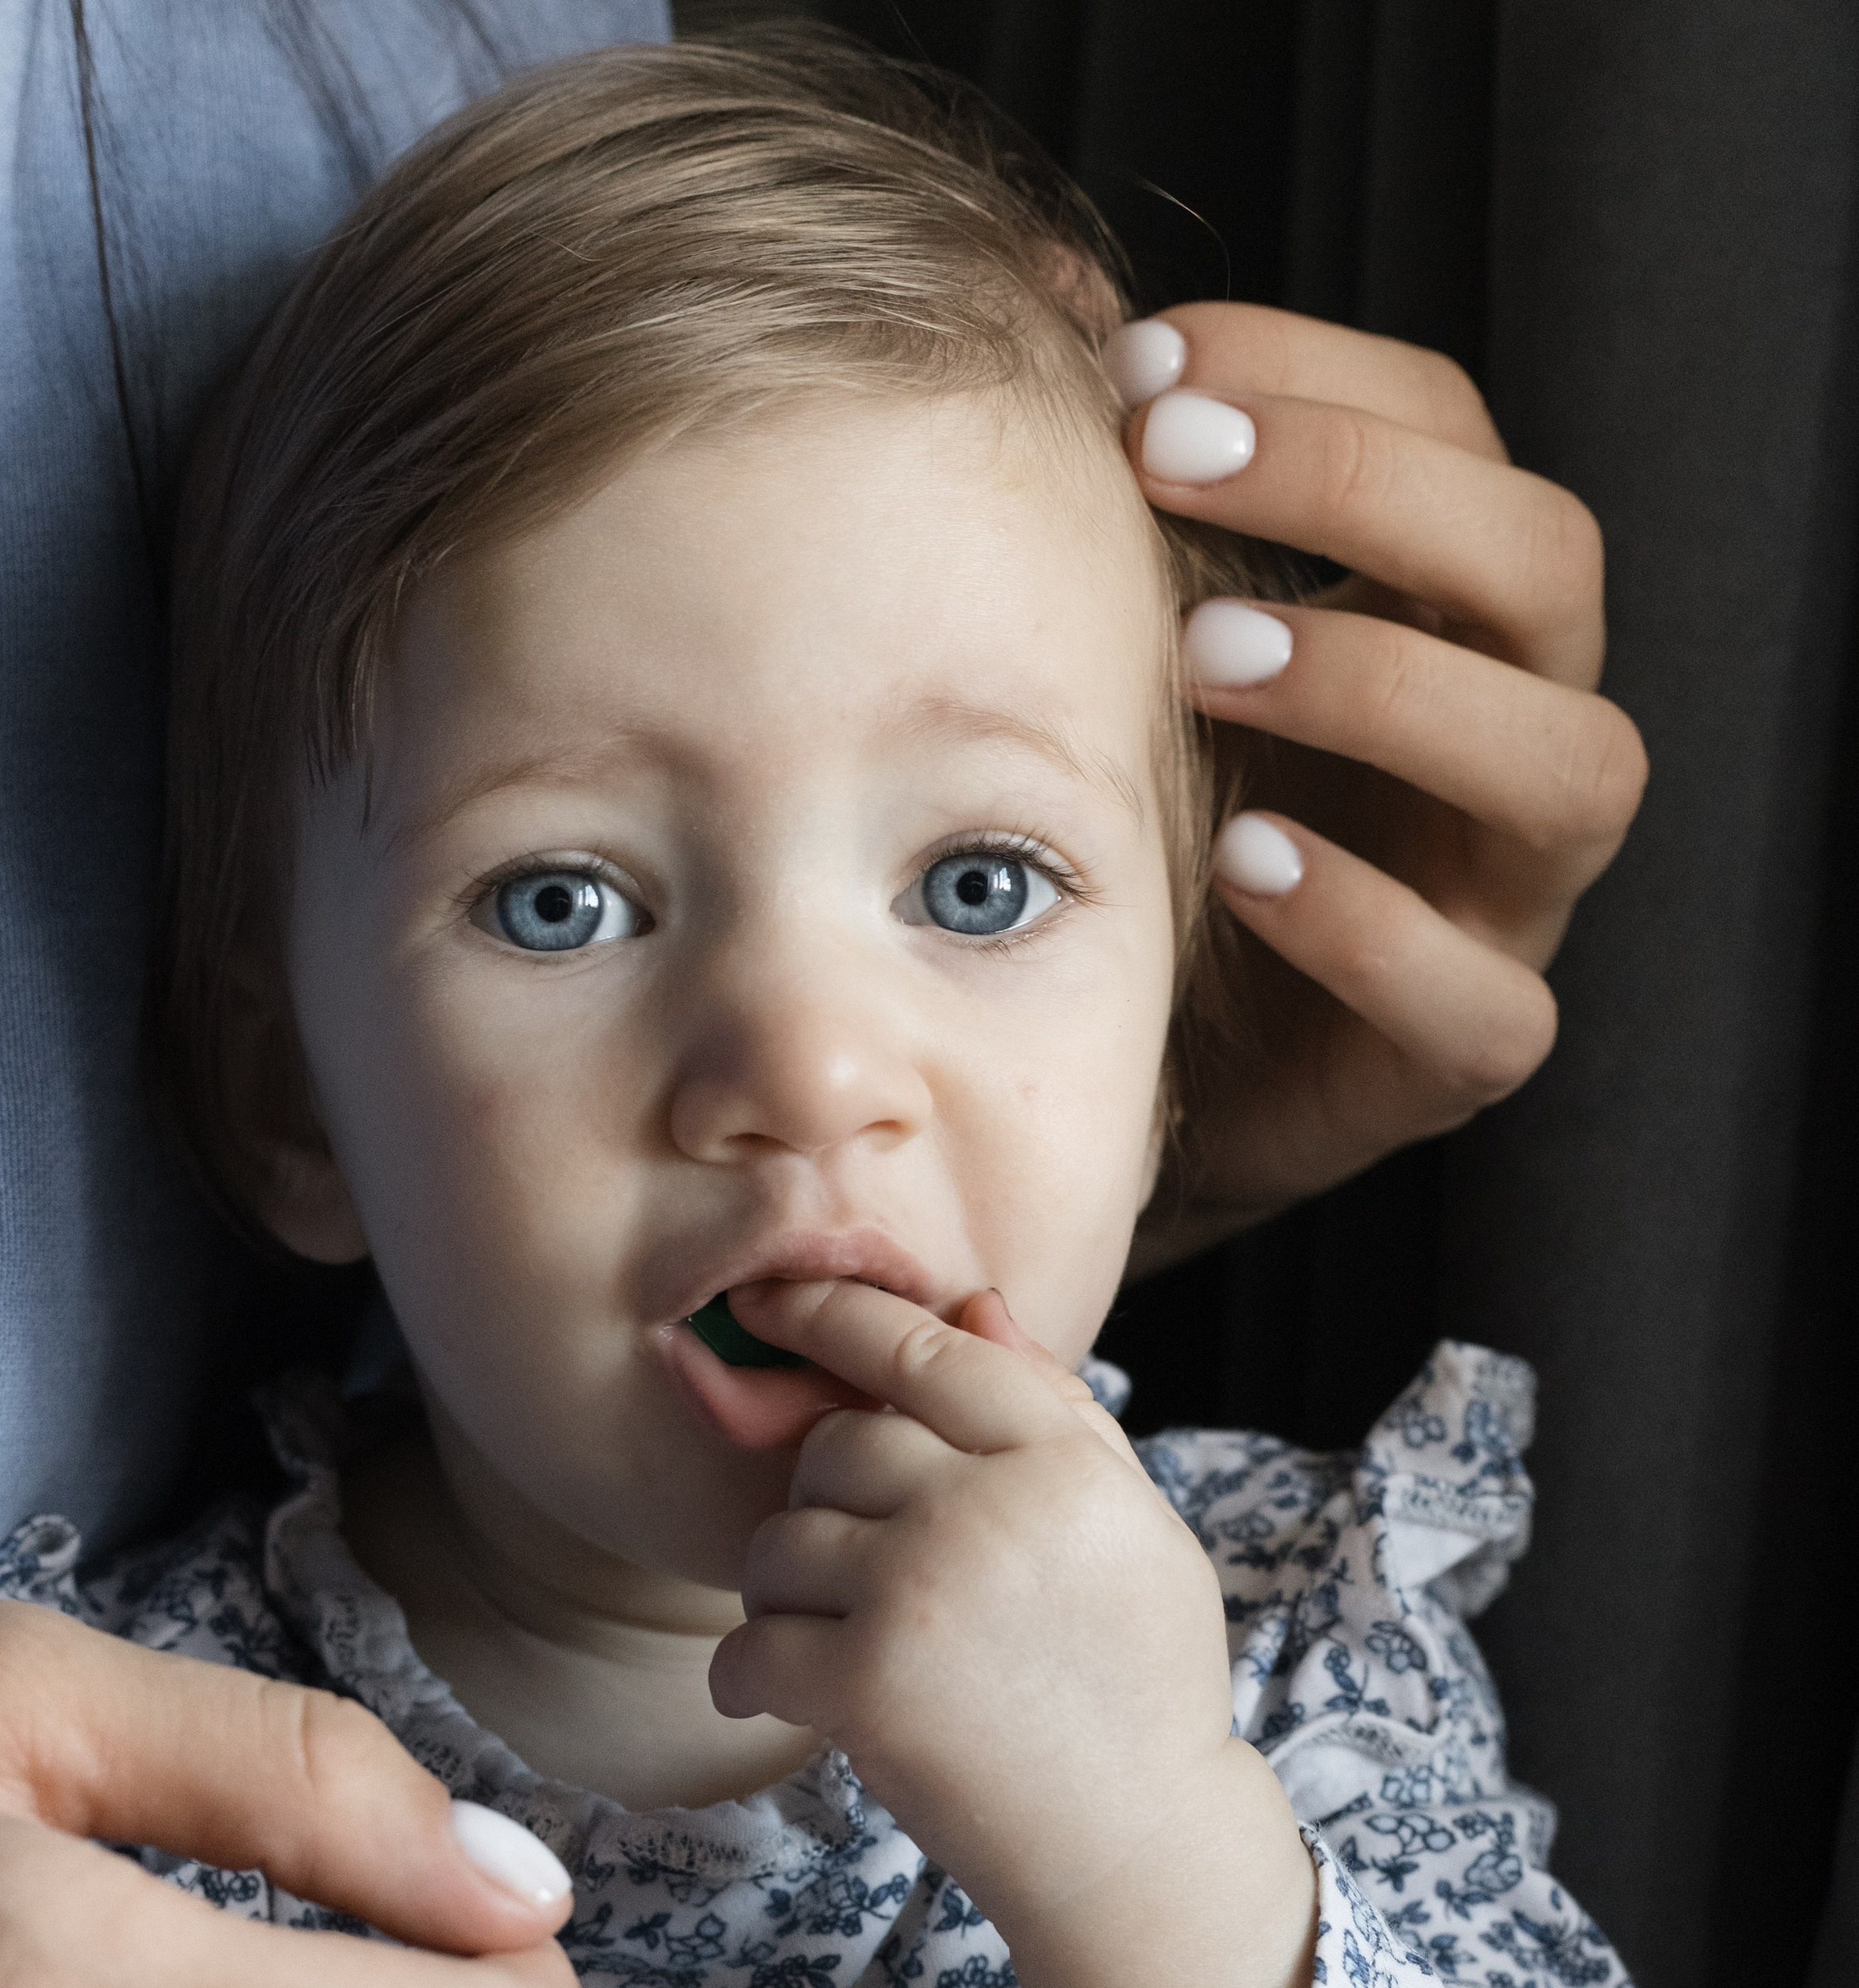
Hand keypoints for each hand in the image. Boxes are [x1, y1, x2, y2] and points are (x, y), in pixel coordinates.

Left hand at [711, 1280, 1314, 1987]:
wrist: (1136, 1845)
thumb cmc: (1135, 1686)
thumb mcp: (1132, 1530)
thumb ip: (1053, 1415)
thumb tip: (972, 1305)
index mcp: (1064, 1460)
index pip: (928, 1349)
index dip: (836, 1315)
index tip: (771, 1298)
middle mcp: (992, 1505)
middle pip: (837, 1445)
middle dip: (829, 1504)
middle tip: (865, 1579)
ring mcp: (923, 1588)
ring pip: (781, 1541)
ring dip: (788, 1596)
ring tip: (847, 1650)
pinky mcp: (867, 1680)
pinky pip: (751, 1643)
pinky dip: (750, 1677)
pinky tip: (787, 1701)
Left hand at [1112, 302, 1648, 1261]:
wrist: (1104, 1063)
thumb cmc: (1136, 827)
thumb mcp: (1119, 650)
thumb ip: (1116, 504)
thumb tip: (1048, 294)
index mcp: (1445, 615)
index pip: (1457, 436)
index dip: (1318, 374)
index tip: (1139, 365)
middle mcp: (1508, 736)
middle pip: (1549, 566)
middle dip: (1365, 493)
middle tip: (1169, 469)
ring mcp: (1504, 900)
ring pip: (1568, 768)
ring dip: (1392, 690)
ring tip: (1207, 660)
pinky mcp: (1457, 1051)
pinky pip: (1484, 1000)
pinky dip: (1369, 925)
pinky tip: (1245, 864)